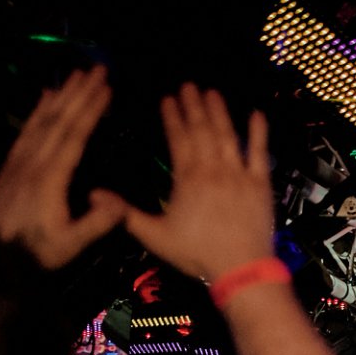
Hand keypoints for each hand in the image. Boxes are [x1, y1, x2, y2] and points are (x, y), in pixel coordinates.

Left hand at [0, 66, 126, 268]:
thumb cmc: (35, 254)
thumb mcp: (70, 244)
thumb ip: (97, 222)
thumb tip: (122, 202)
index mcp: (50, 178)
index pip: (74, 136)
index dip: (91, 110)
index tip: (107, 88)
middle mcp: (33, 161)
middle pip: (58, 120)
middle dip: (79, 93)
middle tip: (96, 68)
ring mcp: (19, 161)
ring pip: (42, 120)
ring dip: (61, 95)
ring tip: (75, 74)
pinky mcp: (11, 165)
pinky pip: (26, 129)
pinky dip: (38, 110)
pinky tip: (45, 97)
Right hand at [106, 84, 275, 282]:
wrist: (241, 268)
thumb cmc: (197, 253)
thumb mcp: (155, 236)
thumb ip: (126, 213)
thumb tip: (94, 194)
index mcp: (187, 178)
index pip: (178, 139)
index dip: (173, 117)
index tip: (168, 99)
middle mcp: (212, 169)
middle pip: (202, 131)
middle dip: (194, 106)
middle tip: (189, 86)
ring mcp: (239, 174)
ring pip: (227, 135)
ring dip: (220, 112)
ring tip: (212, 93)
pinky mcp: (261, 184)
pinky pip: (260, 153)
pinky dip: (259, 133)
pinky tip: (257, 114)